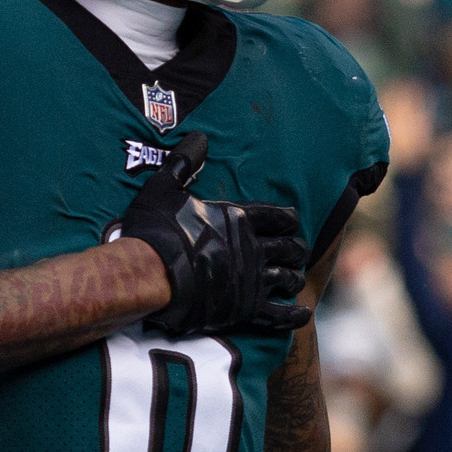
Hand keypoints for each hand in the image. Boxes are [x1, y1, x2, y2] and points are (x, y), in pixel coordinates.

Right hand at [121, 131, 309, 335]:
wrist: (148, 273)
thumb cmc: (154, 229)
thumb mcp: (164, 187)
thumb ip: (184, 163)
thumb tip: (199, 137)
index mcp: (237, 217)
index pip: (276, 214)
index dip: (288, 218)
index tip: (293, 221)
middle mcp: (251, 247)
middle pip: (289, 246)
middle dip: (296, 249)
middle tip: (298, 252)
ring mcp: (251, 278)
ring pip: (287, 278)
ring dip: (294, 278)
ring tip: (296, 280)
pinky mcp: (244, 308)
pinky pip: (278, 314)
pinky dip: (294, 315)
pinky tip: (303, 314)